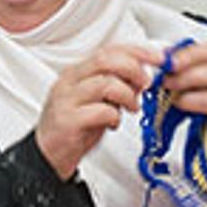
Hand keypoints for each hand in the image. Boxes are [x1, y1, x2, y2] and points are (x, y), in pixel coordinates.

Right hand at [36, 42, 157, 179]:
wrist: (49, 155)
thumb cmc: (75, 128)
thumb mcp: (100, 101)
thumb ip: (118, 87)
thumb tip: (143, 77)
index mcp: (78, 73)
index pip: (109, 50)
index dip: (136, 51)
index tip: (157, 58)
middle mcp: (70, 82)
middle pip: (106, 60)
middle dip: (134, 69)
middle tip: (147, 83)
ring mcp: (67, 100)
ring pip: (106, 83)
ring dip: (128, 95)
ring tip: (132, 108)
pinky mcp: (68, 121)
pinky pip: (101, 111)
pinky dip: (115, 116)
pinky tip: (113, 123)